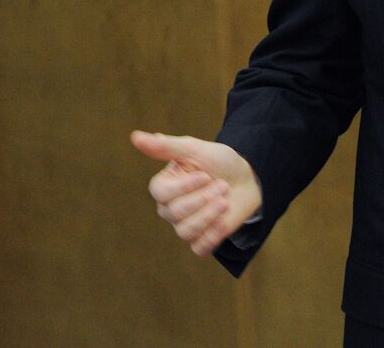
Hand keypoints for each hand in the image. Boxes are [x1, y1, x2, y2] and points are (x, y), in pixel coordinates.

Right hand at [131, 130, 262, 256]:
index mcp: (164, 186)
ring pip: (186, 231)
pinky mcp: (201, 240)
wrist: (248, 179)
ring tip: (225, 200)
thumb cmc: (219, 162)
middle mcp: (169, 208)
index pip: (161, 192)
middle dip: (203, 197)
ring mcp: (184, 226)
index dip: (185, 186)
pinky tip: (224, 220)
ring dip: (210, 214)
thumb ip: (166, 146)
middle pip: (174, 212)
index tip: (205, 175)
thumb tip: (135, 137)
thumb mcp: (195, 149)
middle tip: (221, 185)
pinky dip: (213, 235)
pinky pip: (199, 247)